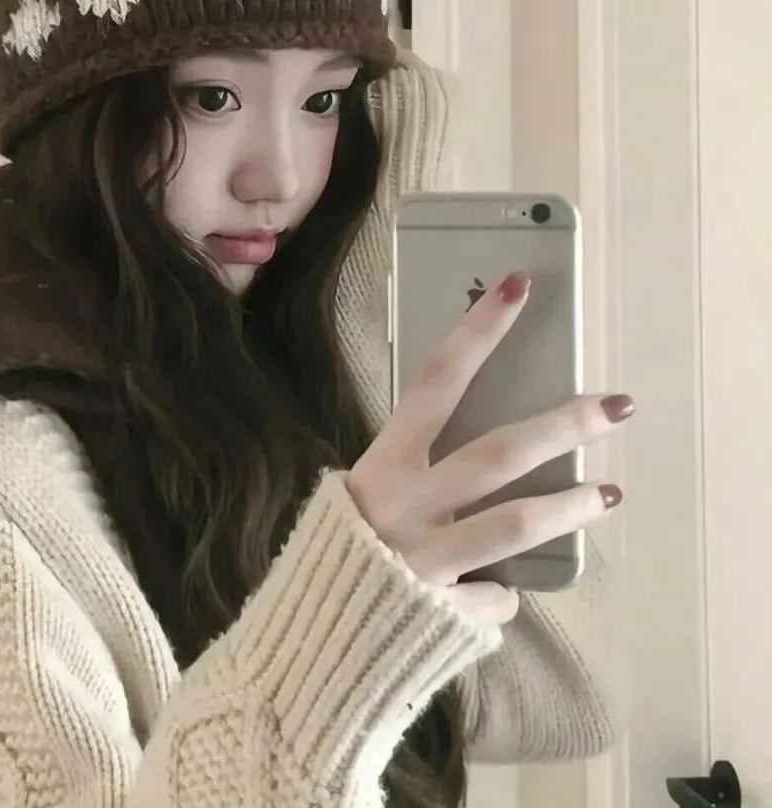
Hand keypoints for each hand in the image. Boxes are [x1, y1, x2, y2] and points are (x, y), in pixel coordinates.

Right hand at [347, 270, 630, 624]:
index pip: (436, 381)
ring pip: (515, 523)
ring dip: (568, 504)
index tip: (519, 287)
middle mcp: (406, 502)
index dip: (478, 332)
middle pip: (498, 451)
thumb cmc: (336, 551)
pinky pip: (492, 594)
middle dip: (562, 424)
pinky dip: (499, 593)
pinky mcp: (444, 608)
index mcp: (382, 463)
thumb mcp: (365, 494)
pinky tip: (497, 594)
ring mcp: (428, 556)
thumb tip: (480, 458)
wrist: (307, 635)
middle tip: (617, 405)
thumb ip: (413, 472)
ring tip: (609, 492)